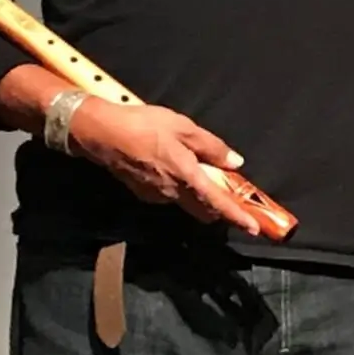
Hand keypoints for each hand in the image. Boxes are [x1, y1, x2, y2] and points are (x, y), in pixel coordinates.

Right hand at [65, 100, 261, 234]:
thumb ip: (212, 147)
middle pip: (203, 209)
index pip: (217, 203)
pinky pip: (169, 195)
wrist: (100, 133)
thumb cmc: (143, 126)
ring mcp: (155, 195)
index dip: (237, 216)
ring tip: (203, 174)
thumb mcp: (184, 128)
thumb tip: (235, 162)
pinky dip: (180, 188)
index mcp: (186, 177)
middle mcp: (171, 193)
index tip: (253, 228)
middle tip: (233, 199)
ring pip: (186, 202)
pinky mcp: (142, 193)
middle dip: (219, 208)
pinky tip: (176, 168)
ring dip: (198, 195)